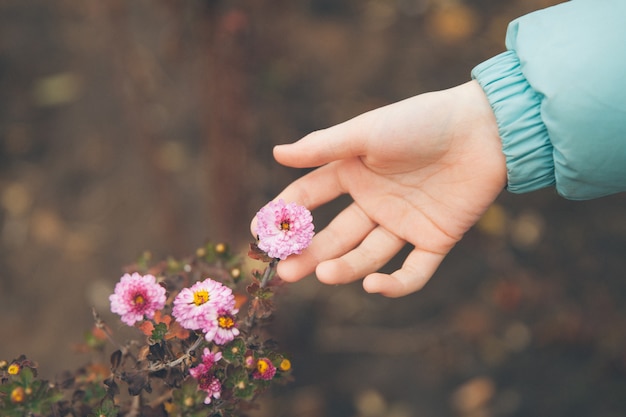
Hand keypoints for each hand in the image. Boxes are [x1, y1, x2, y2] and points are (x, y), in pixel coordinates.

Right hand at [252, 80, 506, 296]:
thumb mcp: (367, 132)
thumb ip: (323, 147)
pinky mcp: (435, 240)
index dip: (283, 214)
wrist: (484, 129)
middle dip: (308, 253)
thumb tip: (276, 153)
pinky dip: (396, 284)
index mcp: (354, 173)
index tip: (258, 234)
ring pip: (368, 254)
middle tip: (284, 273)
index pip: (309, 197)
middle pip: (335, 235)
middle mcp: (375, 201)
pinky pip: (414, 270)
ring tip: (324, 274)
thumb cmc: (422, 122)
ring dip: (345, 267)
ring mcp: (404, 223)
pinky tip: (374, 285)